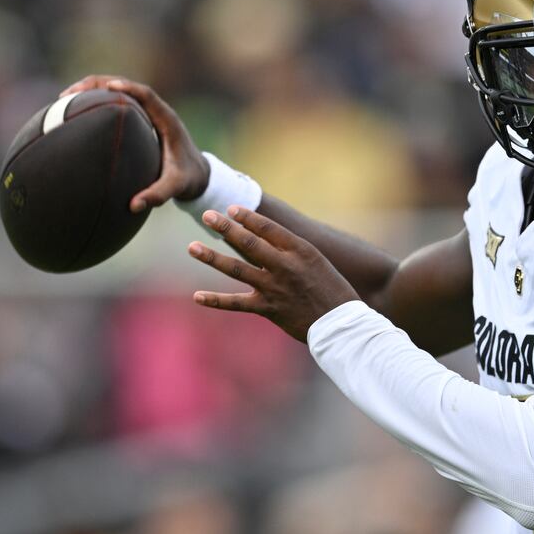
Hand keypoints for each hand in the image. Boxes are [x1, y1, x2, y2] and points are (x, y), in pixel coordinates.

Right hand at [59, 74, 208, 211]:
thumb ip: (159, 195)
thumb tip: (133, 206)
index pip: (146, 94)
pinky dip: (95, 103)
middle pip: (125, 86)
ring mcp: (146, 113)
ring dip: (92, 91)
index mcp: (167, 120)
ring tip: (63, 100)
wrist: (199, 175)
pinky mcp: (139, 119)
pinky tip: (74, 113)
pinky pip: (115, 104)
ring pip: (117, 92)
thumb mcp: (176, 187)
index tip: (108, 87)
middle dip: (96, 85)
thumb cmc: (189, 179)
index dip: (128, 88)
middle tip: (69, 93)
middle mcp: (155, 111)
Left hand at [188, 205, 360, 340]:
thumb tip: (264, 237)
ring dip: (212, 257)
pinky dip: (216, 300)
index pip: (268, 228)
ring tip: (192, 247)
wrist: (341, 324)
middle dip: (225, 228)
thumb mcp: (316, 262)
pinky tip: (198, 296)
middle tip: (207, 216)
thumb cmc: (332, 290)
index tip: (231, 208)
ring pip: (237, 269)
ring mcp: (274, 287)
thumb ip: (291, 250)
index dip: (247, 217)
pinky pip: (236, 304)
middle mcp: (285, 266)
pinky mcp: (268, 309)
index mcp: (300, 250)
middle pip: (249, 243)